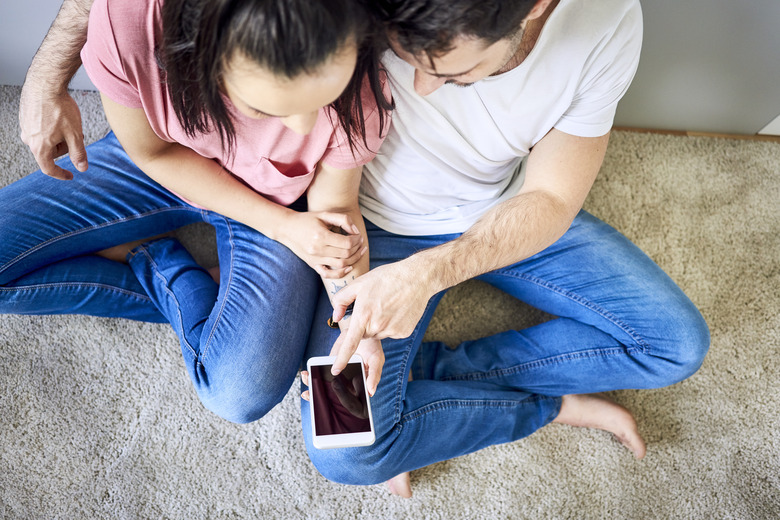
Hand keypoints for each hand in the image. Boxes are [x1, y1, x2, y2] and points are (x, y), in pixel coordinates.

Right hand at [19, 83, 86, 179]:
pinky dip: (51, 127)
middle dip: (65, 147)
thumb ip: (79, 153)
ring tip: (69, 123)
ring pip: (45, 140)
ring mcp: (25, 127)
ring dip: (59, 137)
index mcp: (39, 147)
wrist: (45, 83)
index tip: (70, 176)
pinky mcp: (25, 116)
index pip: (48, 168)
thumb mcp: (75, 134)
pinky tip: (59, 116)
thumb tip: (82, 168)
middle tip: (76, 135)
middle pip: (49, 153)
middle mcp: (28, 139)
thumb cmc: (60, 108)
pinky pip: (40, 129)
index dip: (61, 174)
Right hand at [282, 211, 365, 277]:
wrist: (286, 228)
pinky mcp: (312, 264)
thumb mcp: (324, 214)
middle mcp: (318, 250)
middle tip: (360, 242)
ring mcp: (315, 259)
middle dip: (358, 248)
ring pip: (341, 264)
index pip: (347, 243)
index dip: (357, 239)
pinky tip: (348, 267)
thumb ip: (343, 220)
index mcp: (321, 236)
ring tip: (359, 251)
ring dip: (354, 259)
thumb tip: (355, 231)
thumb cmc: (307, 220)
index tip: (359, 235)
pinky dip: (340, 273)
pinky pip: (328, 274)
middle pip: (346, 254)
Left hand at [301, 337, 382, 399]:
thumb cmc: (372, 347)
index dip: (343, 406)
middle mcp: (348, 383)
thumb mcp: (376, 360)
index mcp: (360, 386)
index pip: (352, 402)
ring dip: (313, 390)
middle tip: (311, 398)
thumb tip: (371, 392)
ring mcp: (337, 375)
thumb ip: (374, 375)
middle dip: (322, 400)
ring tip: (306, 393)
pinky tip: (306, 374)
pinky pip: (319, 374)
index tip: (332, 408)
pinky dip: (311, 375)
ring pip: (324, 388)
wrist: (358, 330)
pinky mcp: (329, 366)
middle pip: (335, 397)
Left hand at [329, 260, 432, 376]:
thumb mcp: (359, 284)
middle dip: (365, 324)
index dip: (341, 359)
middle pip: (364, 334)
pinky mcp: (403, 332)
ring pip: (378, 333)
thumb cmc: (386, 278)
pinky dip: (392, 324)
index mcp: (363, 316)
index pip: (349, 344)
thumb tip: (336, 318)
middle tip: (373, 305)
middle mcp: (377, 327)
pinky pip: (391, 333)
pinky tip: (397, 309)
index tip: (336, 370)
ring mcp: (392, 331)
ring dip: (378, 324)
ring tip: (387, 304)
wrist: (417, 278)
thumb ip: (341, 300)